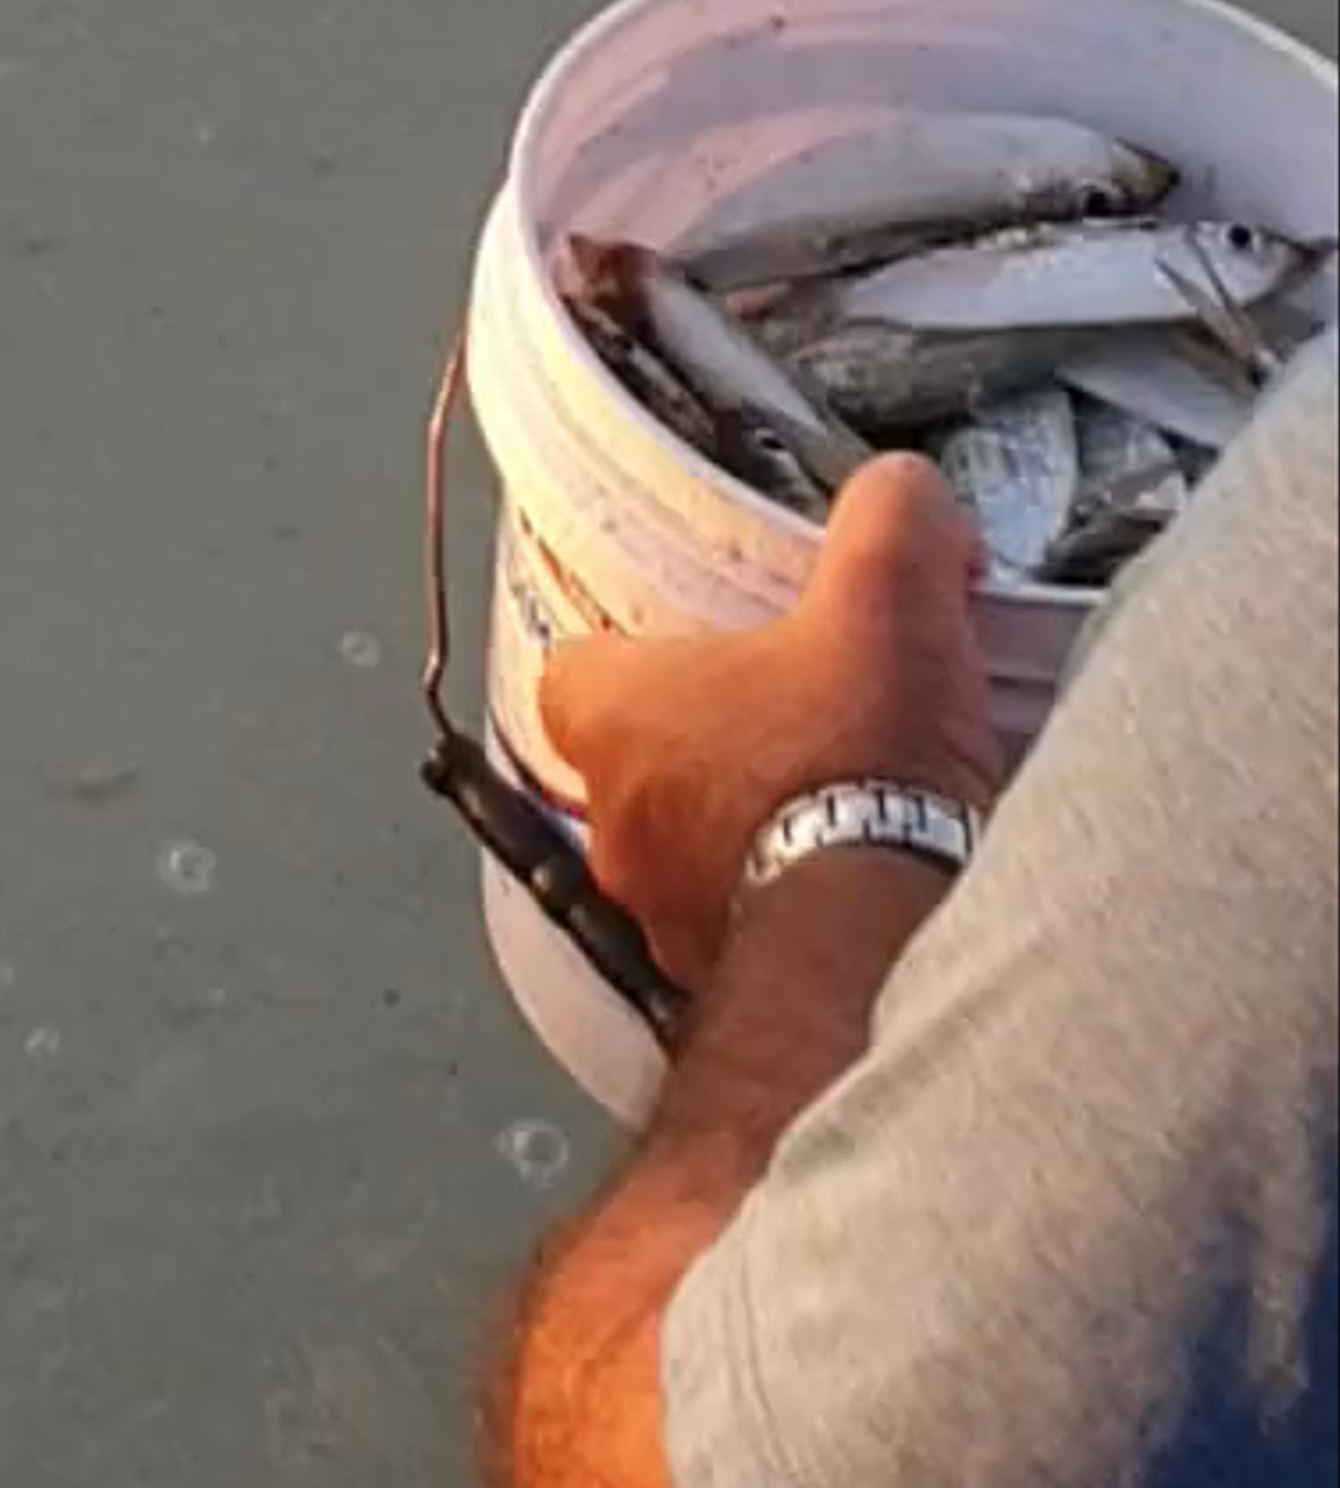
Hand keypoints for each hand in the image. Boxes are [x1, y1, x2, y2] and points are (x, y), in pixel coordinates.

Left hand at [540, 456, 999, 990]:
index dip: (637, 648)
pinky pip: (740, 936)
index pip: (578, 668)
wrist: (893, 937)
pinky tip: (858, 883)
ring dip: (743, 834)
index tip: (698, 639)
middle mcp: (617, 825)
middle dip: (706, 746)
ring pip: (684, 858)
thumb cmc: (857, 763)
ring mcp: (663, 916)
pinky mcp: (725, 987)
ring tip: (835, 806)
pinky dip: (786, 911)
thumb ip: (890, 515)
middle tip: (788, 723)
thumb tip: (908, 500)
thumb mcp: (888, 590)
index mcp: (616, 715)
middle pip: (634, 765)